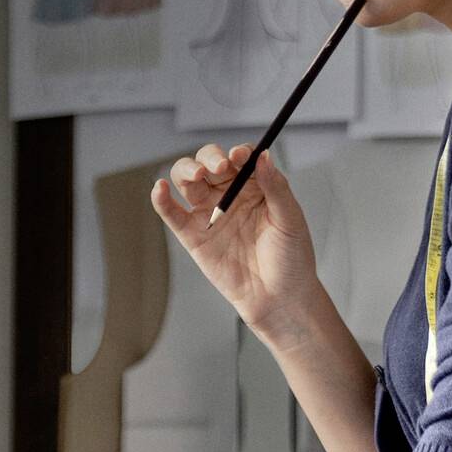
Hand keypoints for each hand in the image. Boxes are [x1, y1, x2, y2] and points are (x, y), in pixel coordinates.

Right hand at [152, 143, 323, 341]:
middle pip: (209, 163)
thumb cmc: (291, 260)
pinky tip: (160, 188)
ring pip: (188, 180)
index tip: (240, 155)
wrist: (279, 299)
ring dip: (186, 170)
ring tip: (196, 175)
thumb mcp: (290, 219)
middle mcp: (230, 195)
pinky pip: (172, 213)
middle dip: (210, 158)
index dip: (238, 152)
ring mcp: (209, 214)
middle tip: (220, 166)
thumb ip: (276, 187)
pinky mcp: (193, 235)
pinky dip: (161, 199)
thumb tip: (263, 157)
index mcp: (256, 187)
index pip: (240, 158)